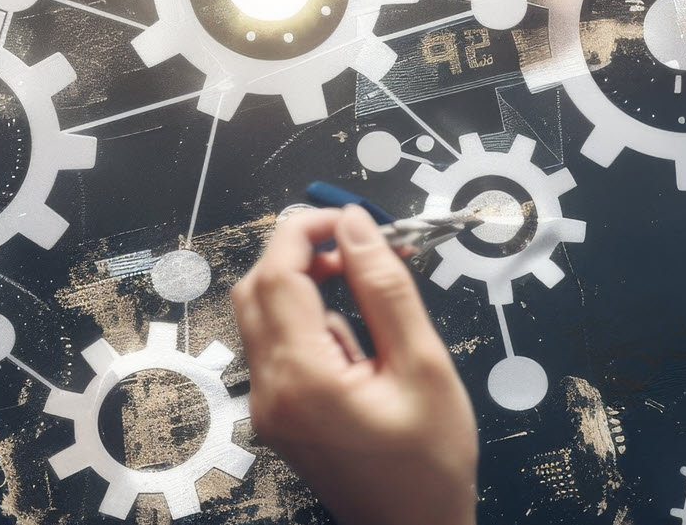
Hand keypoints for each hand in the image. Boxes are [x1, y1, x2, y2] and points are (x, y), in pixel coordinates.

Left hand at [233, 207, 477, 524]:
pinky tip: (359, 348)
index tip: (349, 218)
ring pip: (264, 316)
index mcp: (302, 379)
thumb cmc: (429, 466)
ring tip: (370, 301)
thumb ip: (385, 288)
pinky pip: (278, 349)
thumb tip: (357, 228)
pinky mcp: (279, 415)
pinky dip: (309, 325)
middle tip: (358, 248)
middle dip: (301, 254)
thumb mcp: (423, 365)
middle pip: (256, 290)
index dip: (306, 231)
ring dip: (306, 289)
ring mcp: (270, 408)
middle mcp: (271, 393)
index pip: (276, 274)